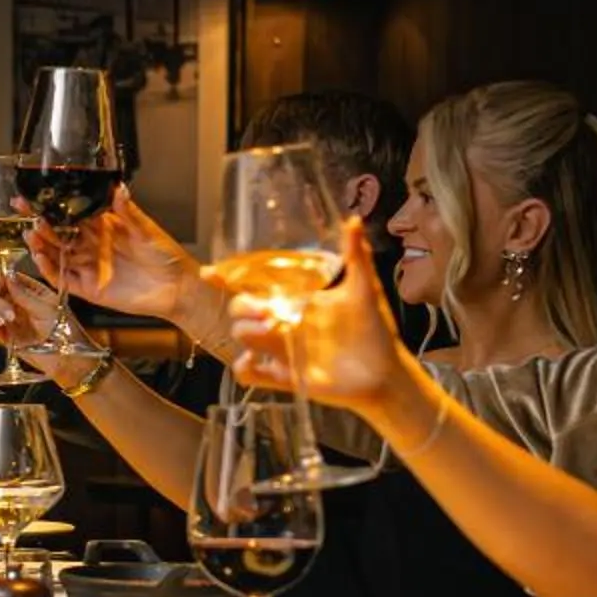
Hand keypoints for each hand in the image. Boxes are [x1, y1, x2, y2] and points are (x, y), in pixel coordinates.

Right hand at [0, 270, 74, 374]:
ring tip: (4, 322)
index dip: (0, 279)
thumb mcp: (45, 308)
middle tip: (9, 315)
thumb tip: (7, 276)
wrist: (63, 357)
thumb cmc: (62, 330)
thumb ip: (24, 294)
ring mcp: (11, 319)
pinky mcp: (6, 335)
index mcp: (31, 292)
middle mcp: (19, 303)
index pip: (10, 279)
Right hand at [34, 187, 229, 350]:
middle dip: (39, 221)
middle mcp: (92, 245)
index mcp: (104, 226)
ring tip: (30, 234)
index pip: (72, 212)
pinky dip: (50, 269)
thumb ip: (128, 211)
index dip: (53, 204)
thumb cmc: (165, 256)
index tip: (36, 194)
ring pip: (58, 254)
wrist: (176, 288)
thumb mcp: (146, 230)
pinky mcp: (89, 288)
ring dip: (41, 245)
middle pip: (59, 232)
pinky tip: (40, 258)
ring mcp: (89, 266)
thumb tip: (118, 188)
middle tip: (23, 210)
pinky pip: (64, 279)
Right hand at [227, 219, 413, 412]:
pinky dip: (245, 369)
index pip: (255, 286)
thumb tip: (353, 220)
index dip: (229, 278)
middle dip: (243, 307)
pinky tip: (254, 362)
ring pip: (243, 337)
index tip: (211, 273)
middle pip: (242, 309)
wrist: (385, 374)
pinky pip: (250, 374)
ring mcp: (282, 350)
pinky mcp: (284, 377)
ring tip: (271, 330)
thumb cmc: (375, 330)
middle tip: (266, 310)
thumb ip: (356, 256)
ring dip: (247, 333)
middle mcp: (284, 322)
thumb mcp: (365, 289)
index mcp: (297, 299)